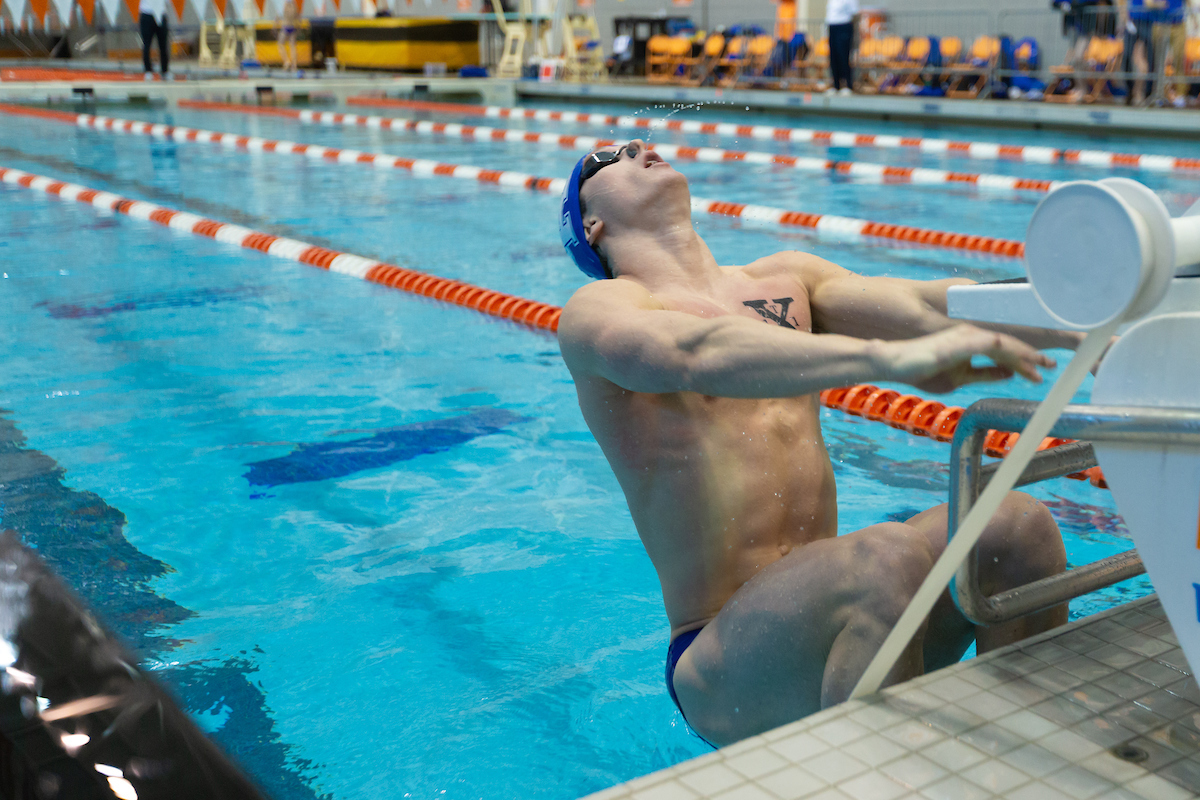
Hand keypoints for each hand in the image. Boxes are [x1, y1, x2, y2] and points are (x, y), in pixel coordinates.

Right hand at [882, 325, 1055, 393]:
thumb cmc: (922, 370)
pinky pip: (995, 345)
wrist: (896, 363)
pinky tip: (1026, 361)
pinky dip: (1013, 353)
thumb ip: (983, 374)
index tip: (1039, 374)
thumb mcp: (960, 377)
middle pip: (1009, 345)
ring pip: (1006, 344)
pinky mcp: (964, 340)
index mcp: (971, 343)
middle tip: (1051, 366)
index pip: (1003, 352)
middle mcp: (973, 335)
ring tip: (1044, 366)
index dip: (1022, 363)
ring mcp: (969, 335)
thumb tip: (1008, 374)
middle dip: (1032, 356)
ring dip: (1027, 355)